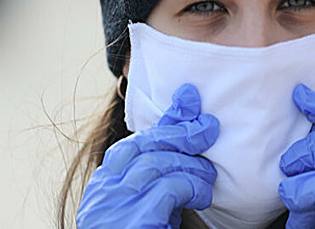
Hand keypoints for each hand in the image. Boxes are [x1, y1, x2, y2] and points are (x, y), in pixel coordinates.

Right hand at [77, 84, 218, 228]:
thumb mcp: (153, 200)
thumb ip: (163, 171)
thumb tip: (187, 129)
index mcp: (106, 184)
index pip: (137, 141)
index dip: (166, 119)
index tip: (190, 99)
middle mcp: (104, 191)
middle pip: (145, 145)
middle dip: (182, 132)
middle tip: (210, 128)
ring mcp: (113, 206)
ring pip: (158, 163)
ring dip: (192, 166)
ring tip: (209, 179)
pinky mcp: (131, 222)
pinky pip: (167, 188)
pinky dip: (190, 186)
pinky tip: (201, 195)